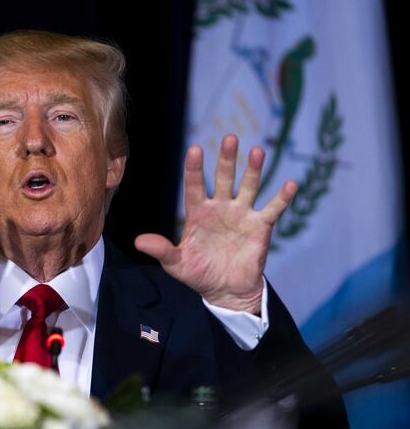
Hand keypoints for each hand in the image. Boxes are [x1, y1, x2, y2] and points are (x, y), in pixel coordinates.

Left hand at [134, 134, 296, 313]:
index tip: (194, 149)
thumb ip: (161, 250)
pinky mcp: (260, 227)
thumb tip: (139, 241)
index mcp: (198, 213)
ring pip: (249, 187)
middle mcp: (220, 208)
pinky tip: (290, 184)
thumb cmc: (198, 274)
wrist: (225, 291)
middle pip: (224, 178)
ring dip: (254, 170)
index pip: (194, 186)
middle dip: (227, 159)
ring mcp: (242, 215)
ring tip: (257, 151)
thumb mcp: (176, 264)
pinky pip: (272, 209)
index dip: (194, 169)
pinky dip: (281, 197)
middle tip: (230, 138)